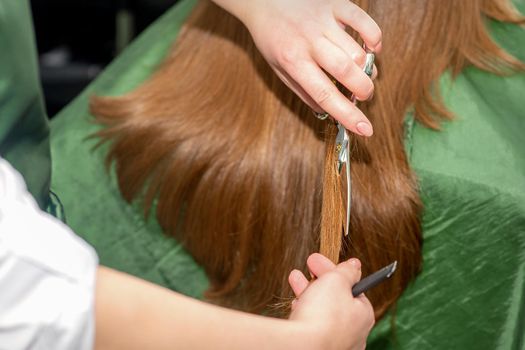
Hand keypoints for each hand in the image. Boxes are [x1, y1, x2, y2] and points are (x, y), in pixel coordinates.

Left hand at [214, 0, 381, 136]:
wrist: (264, 0)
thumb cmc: (272, 39)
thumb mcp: (279, 70)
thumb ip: (303, 91)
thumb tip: (327, 112)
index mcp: (294, 62)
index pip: (325, 95)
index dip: (348, 115)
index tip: (366, 129)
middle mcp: (310, 41)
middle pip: (347, 72)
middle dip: (364, 91)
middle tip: (363, 96)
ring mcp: (324, 21)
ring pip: (358, 52)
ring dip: (367, 69)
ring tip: (363, 73)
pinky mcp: (336, 5)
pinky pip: (365, 23)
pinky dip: (374, 39)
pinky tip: (371, 49)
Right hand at [288, 253, 374, 349]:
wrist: (303, 347)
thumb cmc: (323, 313)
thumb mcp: (336, 280)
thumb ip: (347, 271)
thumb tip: (354, 265)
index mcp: (364, 315)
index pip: (353, 288)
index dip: (336, 271)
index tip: (320, 261)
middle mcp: (354, 333)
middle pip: (336, 299)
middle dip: (319, 279)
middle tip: (309, 264)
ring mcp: (337, 343)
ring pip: (322, 312)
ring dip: (309, 291)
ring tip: (295, 278)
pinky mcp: (319, 347)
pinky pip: (313, 326)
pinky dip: (305, 312)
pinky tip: (296, 303)